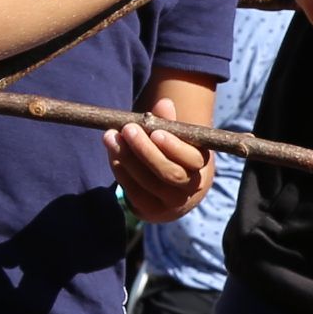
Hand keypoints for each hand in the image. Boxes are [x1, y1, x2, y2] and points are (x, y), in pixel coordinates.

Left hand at [105, 97, 215, 224]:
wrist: (174, 189)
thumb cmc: (172, 153)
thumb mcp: (175, 137)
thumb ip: (169, 121)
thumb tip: (165, 103)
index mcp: (201, 166)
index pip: (192, 159)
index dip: (174, 147)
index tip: (155, 131)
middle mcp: (190, 187)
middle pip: (170, 173)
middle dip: (146, 150)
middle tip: (128, 129)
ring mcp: (170, 202)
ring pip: (149, 182)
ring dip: (127, 158)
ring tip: (110, 136)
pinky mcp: (151, 210)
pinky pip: (134, 192)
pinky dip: (121, 171)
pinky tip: (112, 153)